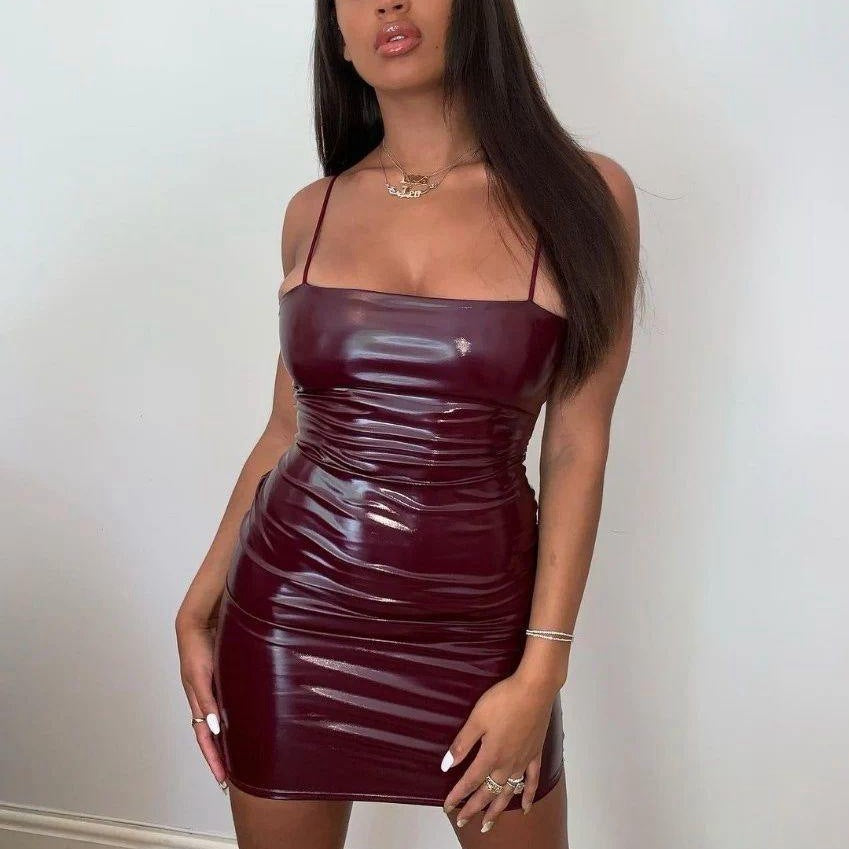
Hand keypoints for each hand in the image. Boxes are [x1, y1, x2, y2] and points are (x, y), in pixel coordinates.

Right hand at [175, 614, 227, 790]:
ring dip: (227, 739)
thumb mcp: (200, 676)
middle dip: (219, 755)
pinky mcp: (221, 679)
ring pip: (219, 721)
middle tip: (231, 777)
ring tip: (240, 756)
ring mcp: (212, 689)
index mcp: (197, 701)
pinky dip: (233, 719)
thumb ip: (206, 700)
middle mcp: (204, 698)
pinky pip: (226, 705)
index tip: (222, 778)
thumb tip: (213, 728)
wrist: (198, 623)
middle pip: (211, 734)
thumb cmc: (197, 648)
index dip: (213, 758)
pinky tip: (244, 723)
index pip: (204, 737)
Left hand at [441, 671, 557, 831]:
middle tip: (463, 822)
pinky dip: (528, 795)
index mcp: (490, 755)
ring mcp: (523, 761)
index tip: (447, 806)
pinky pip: (532, 781)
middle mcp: (507, 764)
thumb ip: (462, 744)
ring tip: (488, 824)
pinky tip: (525, 807)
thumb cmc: (503, 700)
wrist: (534, 690)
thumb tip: (446, 766)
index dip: (457, 795)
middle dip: (474, 808)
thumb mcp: (477, 719)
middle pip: (488, 792)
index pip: (470, 781)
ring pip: (508, 792)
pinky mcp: (535, 753)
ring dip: (497, 810)